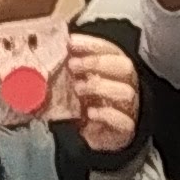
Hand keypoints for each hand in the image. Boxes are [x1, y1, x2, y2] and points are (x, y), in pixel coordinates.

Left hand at [62, 33, 141, 154]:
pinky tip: (90, 112)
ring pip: (125, 93)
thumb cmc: (88, 104)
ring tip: (78, 89)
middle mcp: (127, 85)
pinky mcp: (125, 130)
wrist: (96, 138)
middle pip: (124, 67)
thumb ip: (71, 69)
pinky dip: (106, 114)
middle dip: (97, 62)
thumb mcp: (78, 84)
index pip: (111, 50)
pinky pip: (124, 121)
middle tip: (72, 65)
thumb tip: (51, 50)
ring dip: (100, 87)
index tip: (71, 42)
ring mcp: (129, 108)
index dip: (92, 44)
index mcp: (116, 71)